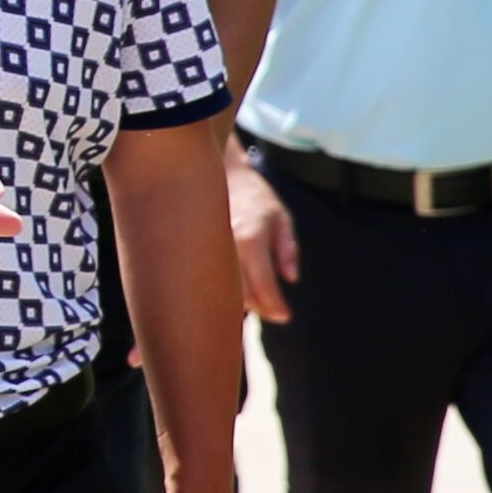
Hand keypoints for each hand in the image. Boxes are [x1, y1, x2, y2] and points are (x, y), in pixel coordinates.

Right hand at [227, 146, 297, 327]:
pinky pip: (213, 280)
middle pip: (241, 294)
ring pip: (224, 290)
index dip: (275, 305)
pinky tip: (242, 290)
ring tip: (261, 300)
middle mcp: (227, 246)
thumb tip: (291, 279)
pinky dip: (229, 291)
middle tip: (275, 312)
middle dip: (260, 308)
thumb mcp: (282, 218)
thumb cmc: (256, 198)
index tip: (285, 316)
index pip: (263, 283)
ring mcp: (210, 249)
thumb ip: (288, 249)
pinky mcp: (200, 251)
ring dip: (244, 302)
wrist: (221, 176)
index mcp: (251, 238)